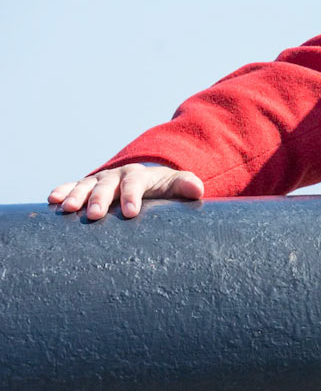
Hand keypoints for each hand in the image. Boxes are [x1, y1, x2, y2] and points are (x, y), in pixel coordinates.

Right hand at [48, 164, 205, 221]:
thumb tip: (197, 189)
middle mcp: (116, 176)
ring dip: (75, 195)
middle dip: (99, 199)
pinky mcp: (86, 187)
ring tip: (67, 209)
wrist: (144, 182)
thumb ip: (186, 186)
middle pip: (106, 185)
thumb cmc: (162, 189)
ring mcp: (99, 181)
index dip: (132, 196)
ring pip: (85, 185)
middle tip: (93, 215)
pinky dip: (62, 191)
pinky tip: (52, 200)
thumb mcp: (174, 186)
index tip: (130, 212)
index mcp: (139, 175)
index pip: (135, 183)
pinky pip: (71, 187)